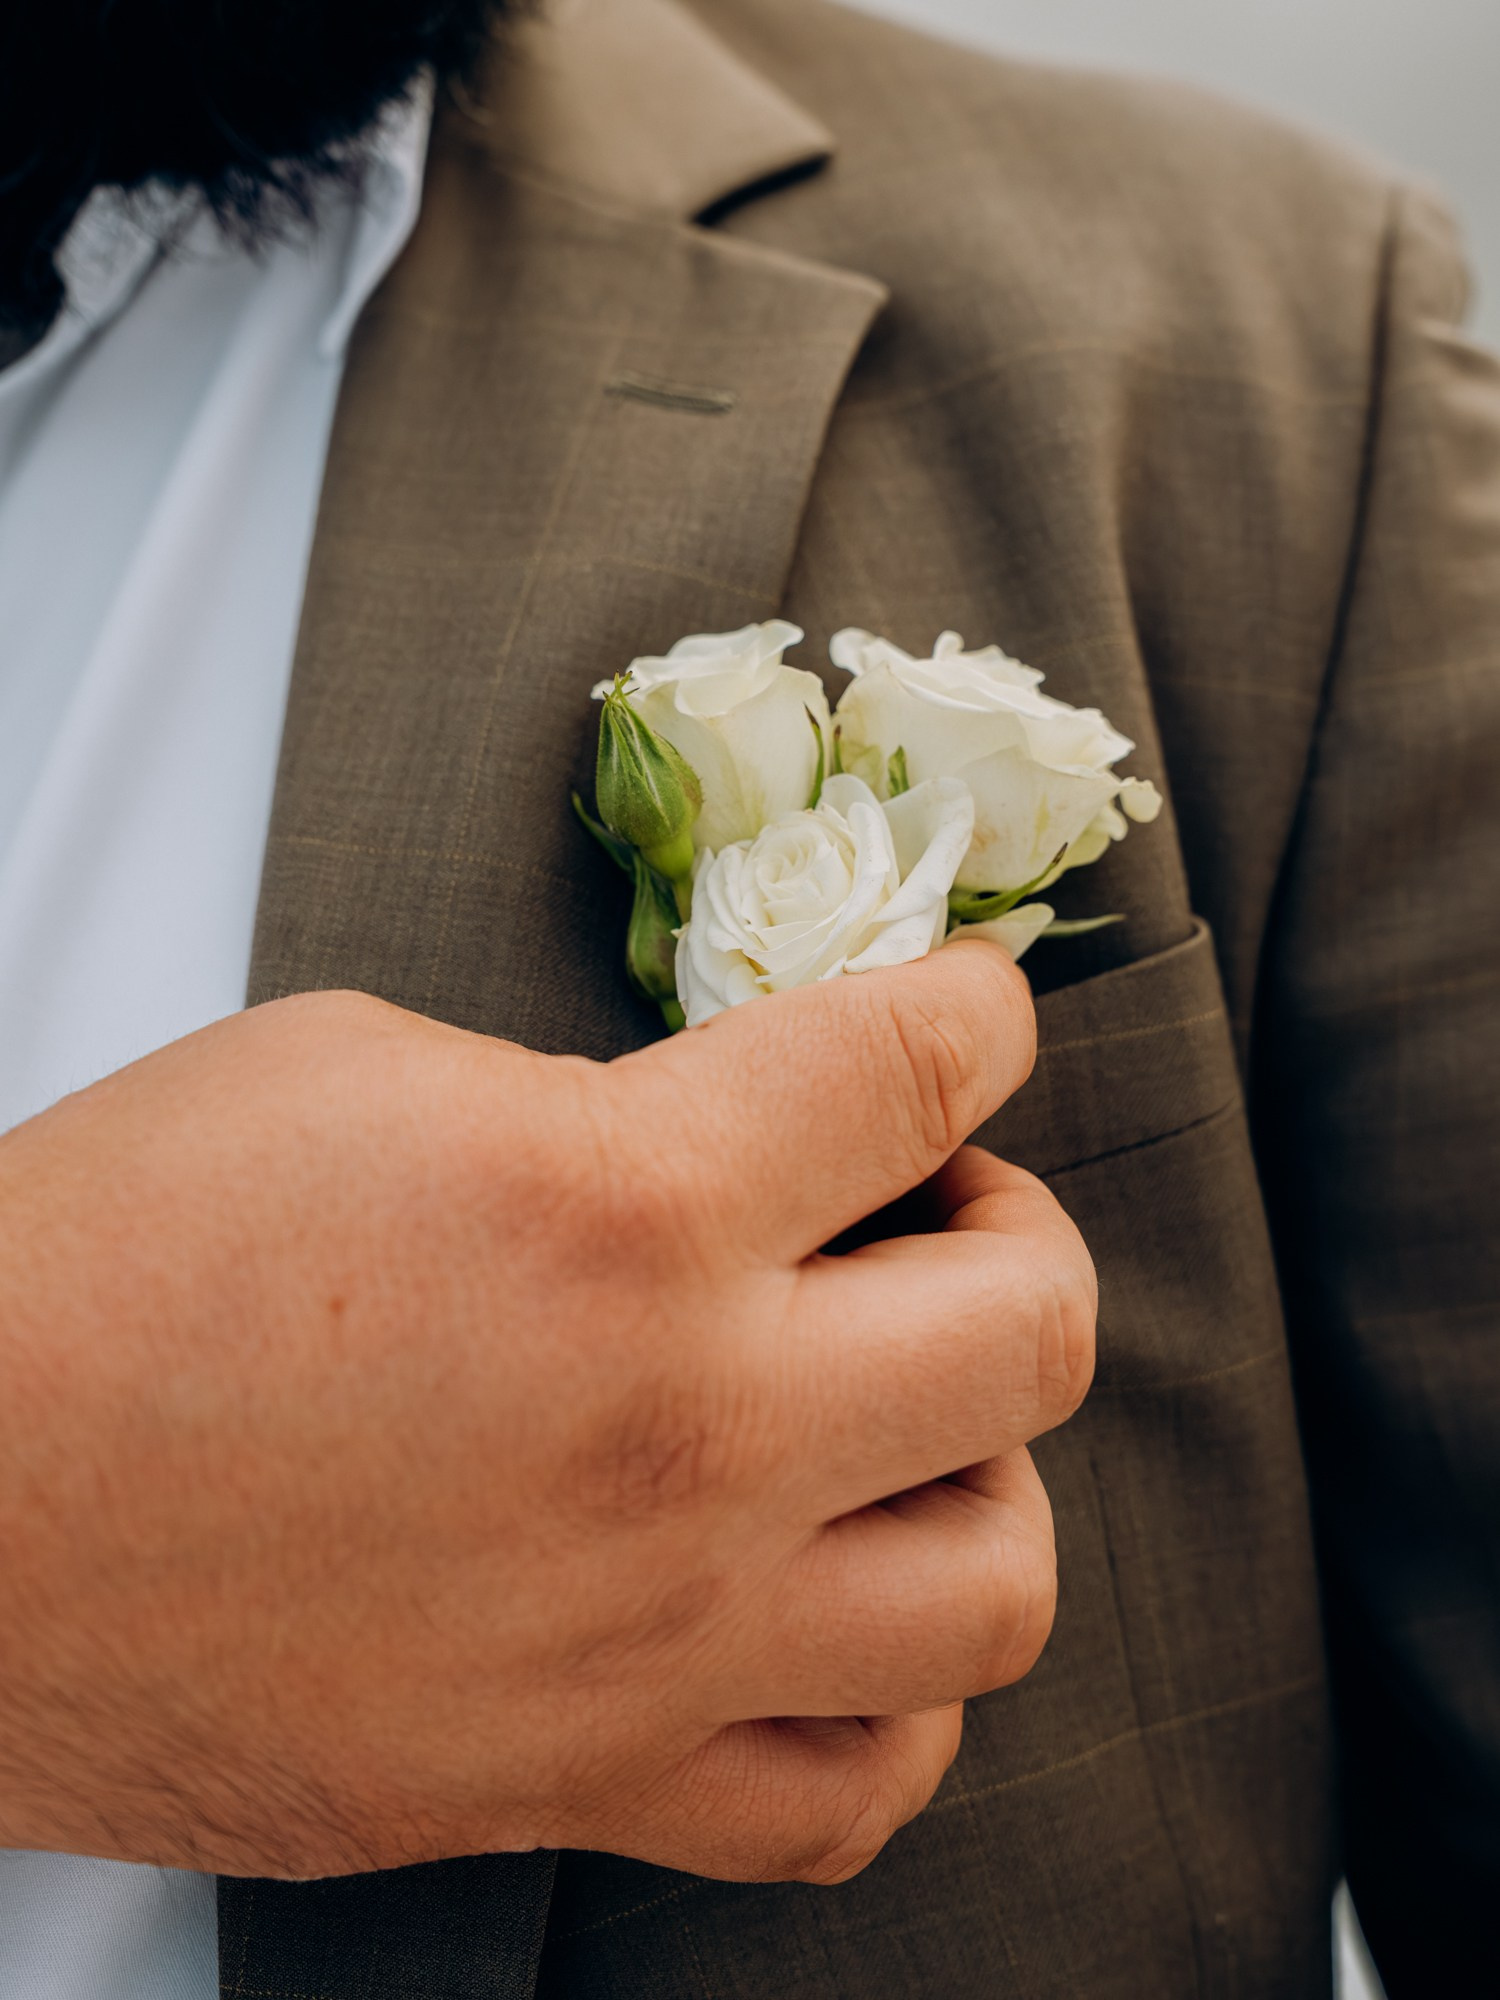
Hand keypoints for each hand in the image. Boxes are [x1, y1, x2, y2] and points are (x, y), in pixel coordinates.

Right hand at [0, 941, 1093, 1884]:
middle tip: (939, 1210)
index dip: (976, 1013)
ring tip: (901, 1416)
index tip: (972, 1016)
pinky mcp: (584, 1777)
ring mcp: (654, 1639)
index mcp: (625, 1211)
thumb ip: (590, 1106)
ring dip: (987, 1469)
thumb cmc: (107, 1274)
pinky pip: (856, 1790)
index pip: (918, 1070)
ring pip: (1003, 1584)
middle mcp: (682, 1437)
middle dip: (1020, 1230)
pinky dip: (895, 1693)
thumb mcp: (362, 1077)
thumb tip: (714, 1148)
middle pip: (1036, 1330)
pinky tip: (835, 1609)